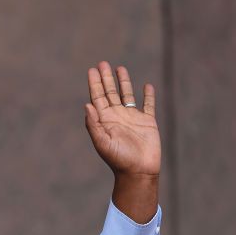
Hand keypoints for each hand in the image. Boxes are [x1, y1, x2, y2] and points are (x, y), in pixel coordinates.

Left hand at [85, 61, 159, 178]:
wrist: (138, 171)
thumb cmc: (118, 159)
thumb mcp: (102, 142)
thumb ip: (94, 124)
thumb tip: (86, 105)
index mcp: (105, 120)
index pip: (98, 97)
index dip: (95, 84)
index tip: (92, 70)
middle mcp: (117, 116)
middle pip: (110, 92)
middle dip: (106, 78)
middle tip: (102, 63)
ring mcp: (132, 118)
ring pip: (127, 95)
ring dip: (123, 82)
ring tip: (120, 68)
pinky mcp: (148, 122)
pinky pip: (148, 105)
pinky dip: (148, 95)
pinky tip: (147, 86)